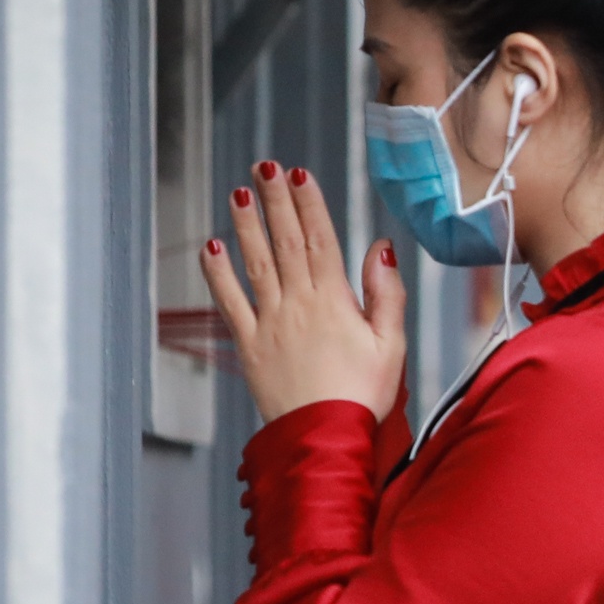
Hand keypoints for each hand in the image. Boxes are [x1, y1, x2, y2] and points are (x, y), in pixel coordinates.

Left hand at [200, 161, 407, 422]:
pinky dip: (218, 275)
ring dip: (246, 226)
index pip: (321, 241)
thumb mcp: (392, 344)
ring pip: (256, 264)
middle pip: (285, 242)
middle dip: (275, 202)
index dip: (309, 205)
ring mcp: (270, 323)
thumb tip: (382, 248)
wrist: (324, 436)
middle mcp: (298, 304)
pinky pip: (230, 303)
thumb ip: (386, 294)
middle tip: (264, 167)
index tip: (299, 175)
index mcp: (335, 302)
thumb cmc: (364, 394)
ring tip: (238, 193)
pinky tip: (211, 248)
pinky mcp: (249, 345)